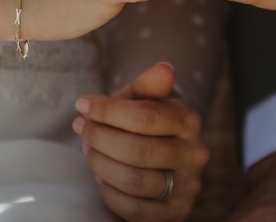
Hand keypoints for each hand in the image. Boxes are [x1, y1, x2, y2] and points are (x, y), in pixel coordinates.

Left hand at [73, 63, 208, 221]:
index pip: (146, 116)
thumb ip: (148, 85)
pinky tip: (102, 177)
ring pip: (134, 181)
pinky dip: (109, 193)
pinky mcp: (175, 213)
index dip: (108, 111)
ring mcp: (187, 187)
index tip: (82, 104)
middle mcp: (195, 154)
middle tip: (81, 128)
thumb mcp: (145, 99)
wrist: (165, 158)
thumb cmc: (147, 123)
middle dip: (100, 138)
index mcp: (190, 120)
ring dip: (101, 164)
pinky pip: (133, 209)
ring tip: (89, 150)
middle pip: (138, 150)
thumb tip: (164, 68)